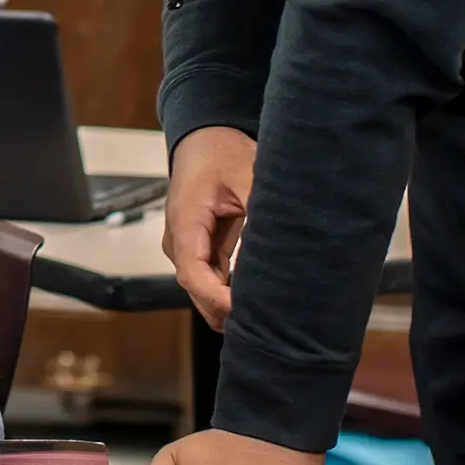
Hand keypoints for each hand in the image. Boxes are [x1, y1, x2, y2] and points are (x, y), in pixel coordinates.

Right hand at [164, 127, 255, 329]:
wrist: (205, 139)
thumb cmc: (222, 153)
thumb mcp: (248, 175)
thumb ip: (262, 211)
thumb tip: (285, 247)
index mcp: (185, 221)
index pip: (193, 274)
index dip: (217, 298)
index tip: (246, 311)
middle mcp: (179, 240)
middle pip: (196, 290)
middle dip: (226, 311)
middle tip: (268, 325)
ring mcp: (187, 247)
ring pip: (203, 290)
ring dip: (228, 305)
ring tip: (268, 318)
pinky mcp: (199, 248)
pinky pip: (211, 279)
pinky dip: (229, 293)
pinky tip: (257, 302)